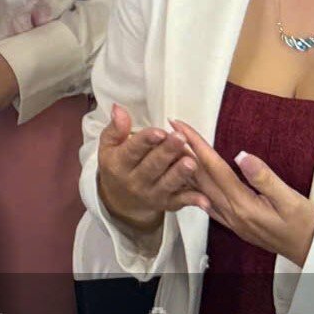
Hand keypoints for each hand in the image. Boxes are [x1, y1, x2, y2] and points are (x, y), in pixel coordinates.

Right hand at [96, 104, 208, 234]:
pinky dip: (193, 200)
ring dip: (180, 173)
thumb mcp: (109, 146)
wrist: (120, 200)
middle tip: (180, 138)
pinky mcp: (166, 204)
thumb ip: (116, 128)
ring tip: (191, 162)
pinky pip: (180, 201)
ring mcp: (152, 194)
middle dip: (167, 151)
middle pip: (152, 166)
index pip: (132, 150)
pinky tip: (204, 197)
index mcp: (119, 164)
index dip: (146, 141)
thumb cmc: (117, 167)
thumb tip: (118, 109)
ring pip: (168, 183)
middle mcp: (135, 181)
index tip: (159, 132)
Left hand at [169, 119, 313, 266]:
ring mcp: (231, 220)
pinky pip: (206, 202)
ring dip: (184, 167)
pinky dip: (193, 187)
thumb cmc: (305, 224)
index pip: (214, 168)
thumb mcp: (291, 200)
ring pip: (200, 190)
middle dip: (182, 151)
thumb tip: (241, 155)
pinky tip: (187, 181)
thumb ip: (265, 178)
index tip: (179, 125)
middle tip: (167, 130)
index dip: (195, 144)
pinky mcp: (234, 223)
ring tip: (170, 149)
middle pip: (201, 177)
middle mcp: (231, 212)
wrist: (312, 251)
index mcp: (243, 203)